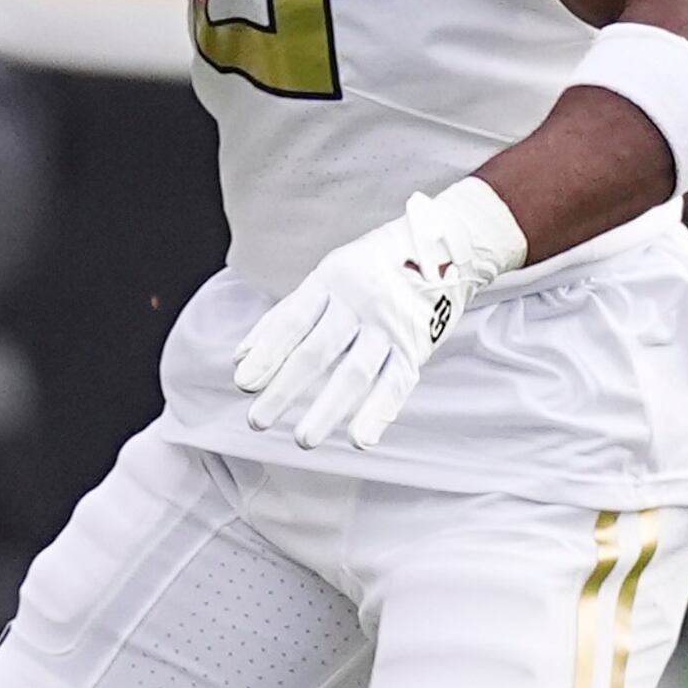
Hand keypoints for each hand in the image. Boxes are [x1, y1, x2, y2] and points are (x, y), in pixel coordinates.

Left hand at [234, 178, 527, 450]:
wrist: (446, 247)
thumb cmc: (373, 267)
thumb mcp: (328, 275)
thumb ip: (288, 314)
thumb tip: (242, 356)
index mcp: (331, 280)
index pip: (293, 321)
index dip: (267, 353)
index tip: (243, 383)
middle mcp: (360, 302)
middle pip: (318, 351)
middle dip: (285, 388)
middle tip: (257, 421)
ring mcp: (391, 325)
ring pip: (356, 372)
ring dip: (328, 409)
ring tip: (303, 440)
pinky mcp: (417, 346)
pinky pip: (397, 383)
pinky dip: (379, 412)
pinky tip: (359, 439)